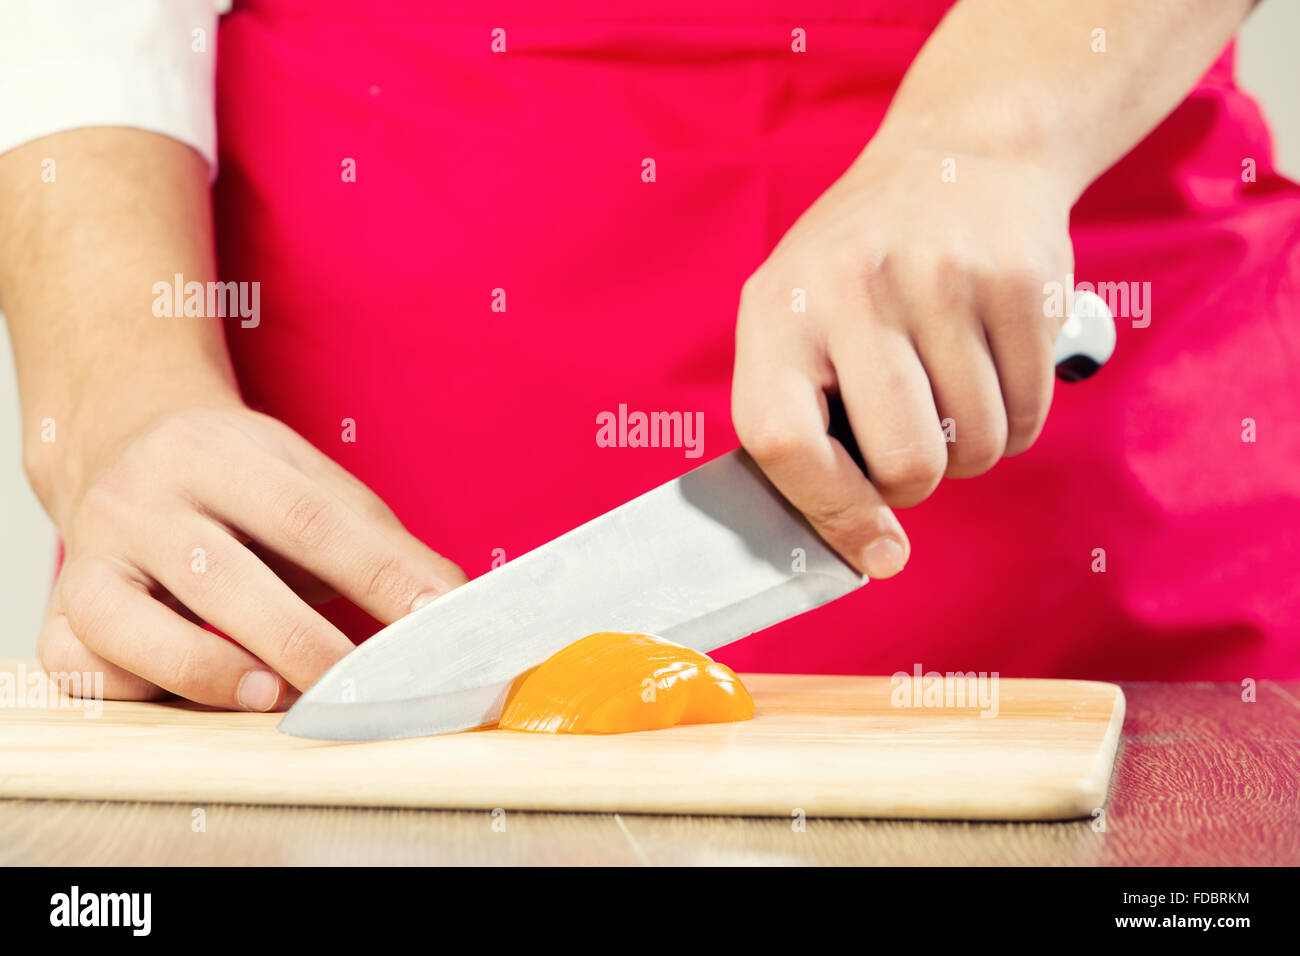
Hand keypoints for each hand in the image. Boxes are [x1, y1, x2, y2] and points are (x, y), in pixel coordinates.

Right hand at [35, 396, 466, 710]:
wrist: (123, 442)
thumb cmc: (238, 483)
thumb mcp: (308, 482)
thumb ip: (377, 543)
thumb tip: (449, 605)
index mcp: (219, 452)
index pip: (312, 518)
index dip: (382, 575)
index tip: (440, 621)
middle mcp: (145, 497)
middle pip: (229, 578)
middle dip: (309, 645)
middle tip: (369, 688)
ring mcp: (92, 554)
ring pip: (138, 629)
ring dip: (221, 676)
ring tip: (281, 696)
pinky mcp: (62, 610)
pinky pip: (87, 668)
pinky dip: (145, 691)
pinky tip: (196, 694)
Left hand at [732, 143, 1074, 578]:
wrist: (962, 154)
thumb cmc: (863, 266)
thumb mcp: (797, 318)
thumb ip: (803, 427)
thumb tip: (869, 552)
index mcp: (777, 309)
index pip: (783, 443)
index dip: (828, 511)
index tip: (873, 550)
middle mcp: (854, 287)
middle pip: (904, 464)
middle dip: (917, 480)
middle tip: (914, 437)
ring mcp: (942, 279)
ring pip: (977, 448)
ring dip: (971, 447)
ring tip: (950, 388)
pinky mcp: (1021, 281)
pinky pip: (1030, 415)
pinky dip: (1018, 418)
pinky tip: (994, 367)